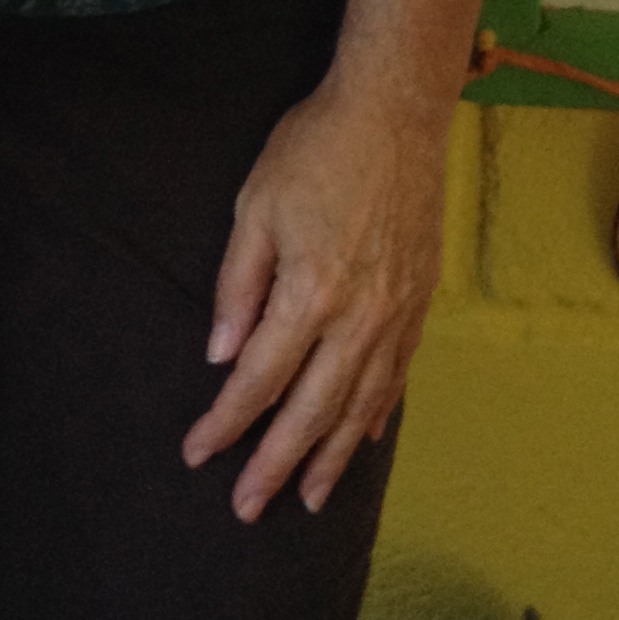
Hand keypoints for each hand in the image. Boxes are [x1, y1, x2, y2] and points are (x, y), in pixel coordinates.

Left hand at [181, 75, 448, 519]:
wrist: (395, 111)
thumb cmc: (315, 149)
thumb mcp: (255, 207)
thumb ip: (238, 286)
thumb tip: (222, 355)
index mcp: (309, 294)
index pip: (258, 379)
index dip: (226, 423)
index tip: (198, 454)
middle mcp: (358, 317)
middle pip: (310, 410)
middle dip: (276, 464)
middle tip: (249, 508)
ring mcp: (396, 313)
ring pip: (360, 405)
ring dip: (330, 456)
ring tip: (310, 497)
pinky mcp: (420, 300)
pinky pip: (396, 374)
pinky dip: (375, 413)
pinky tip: (358, 438)